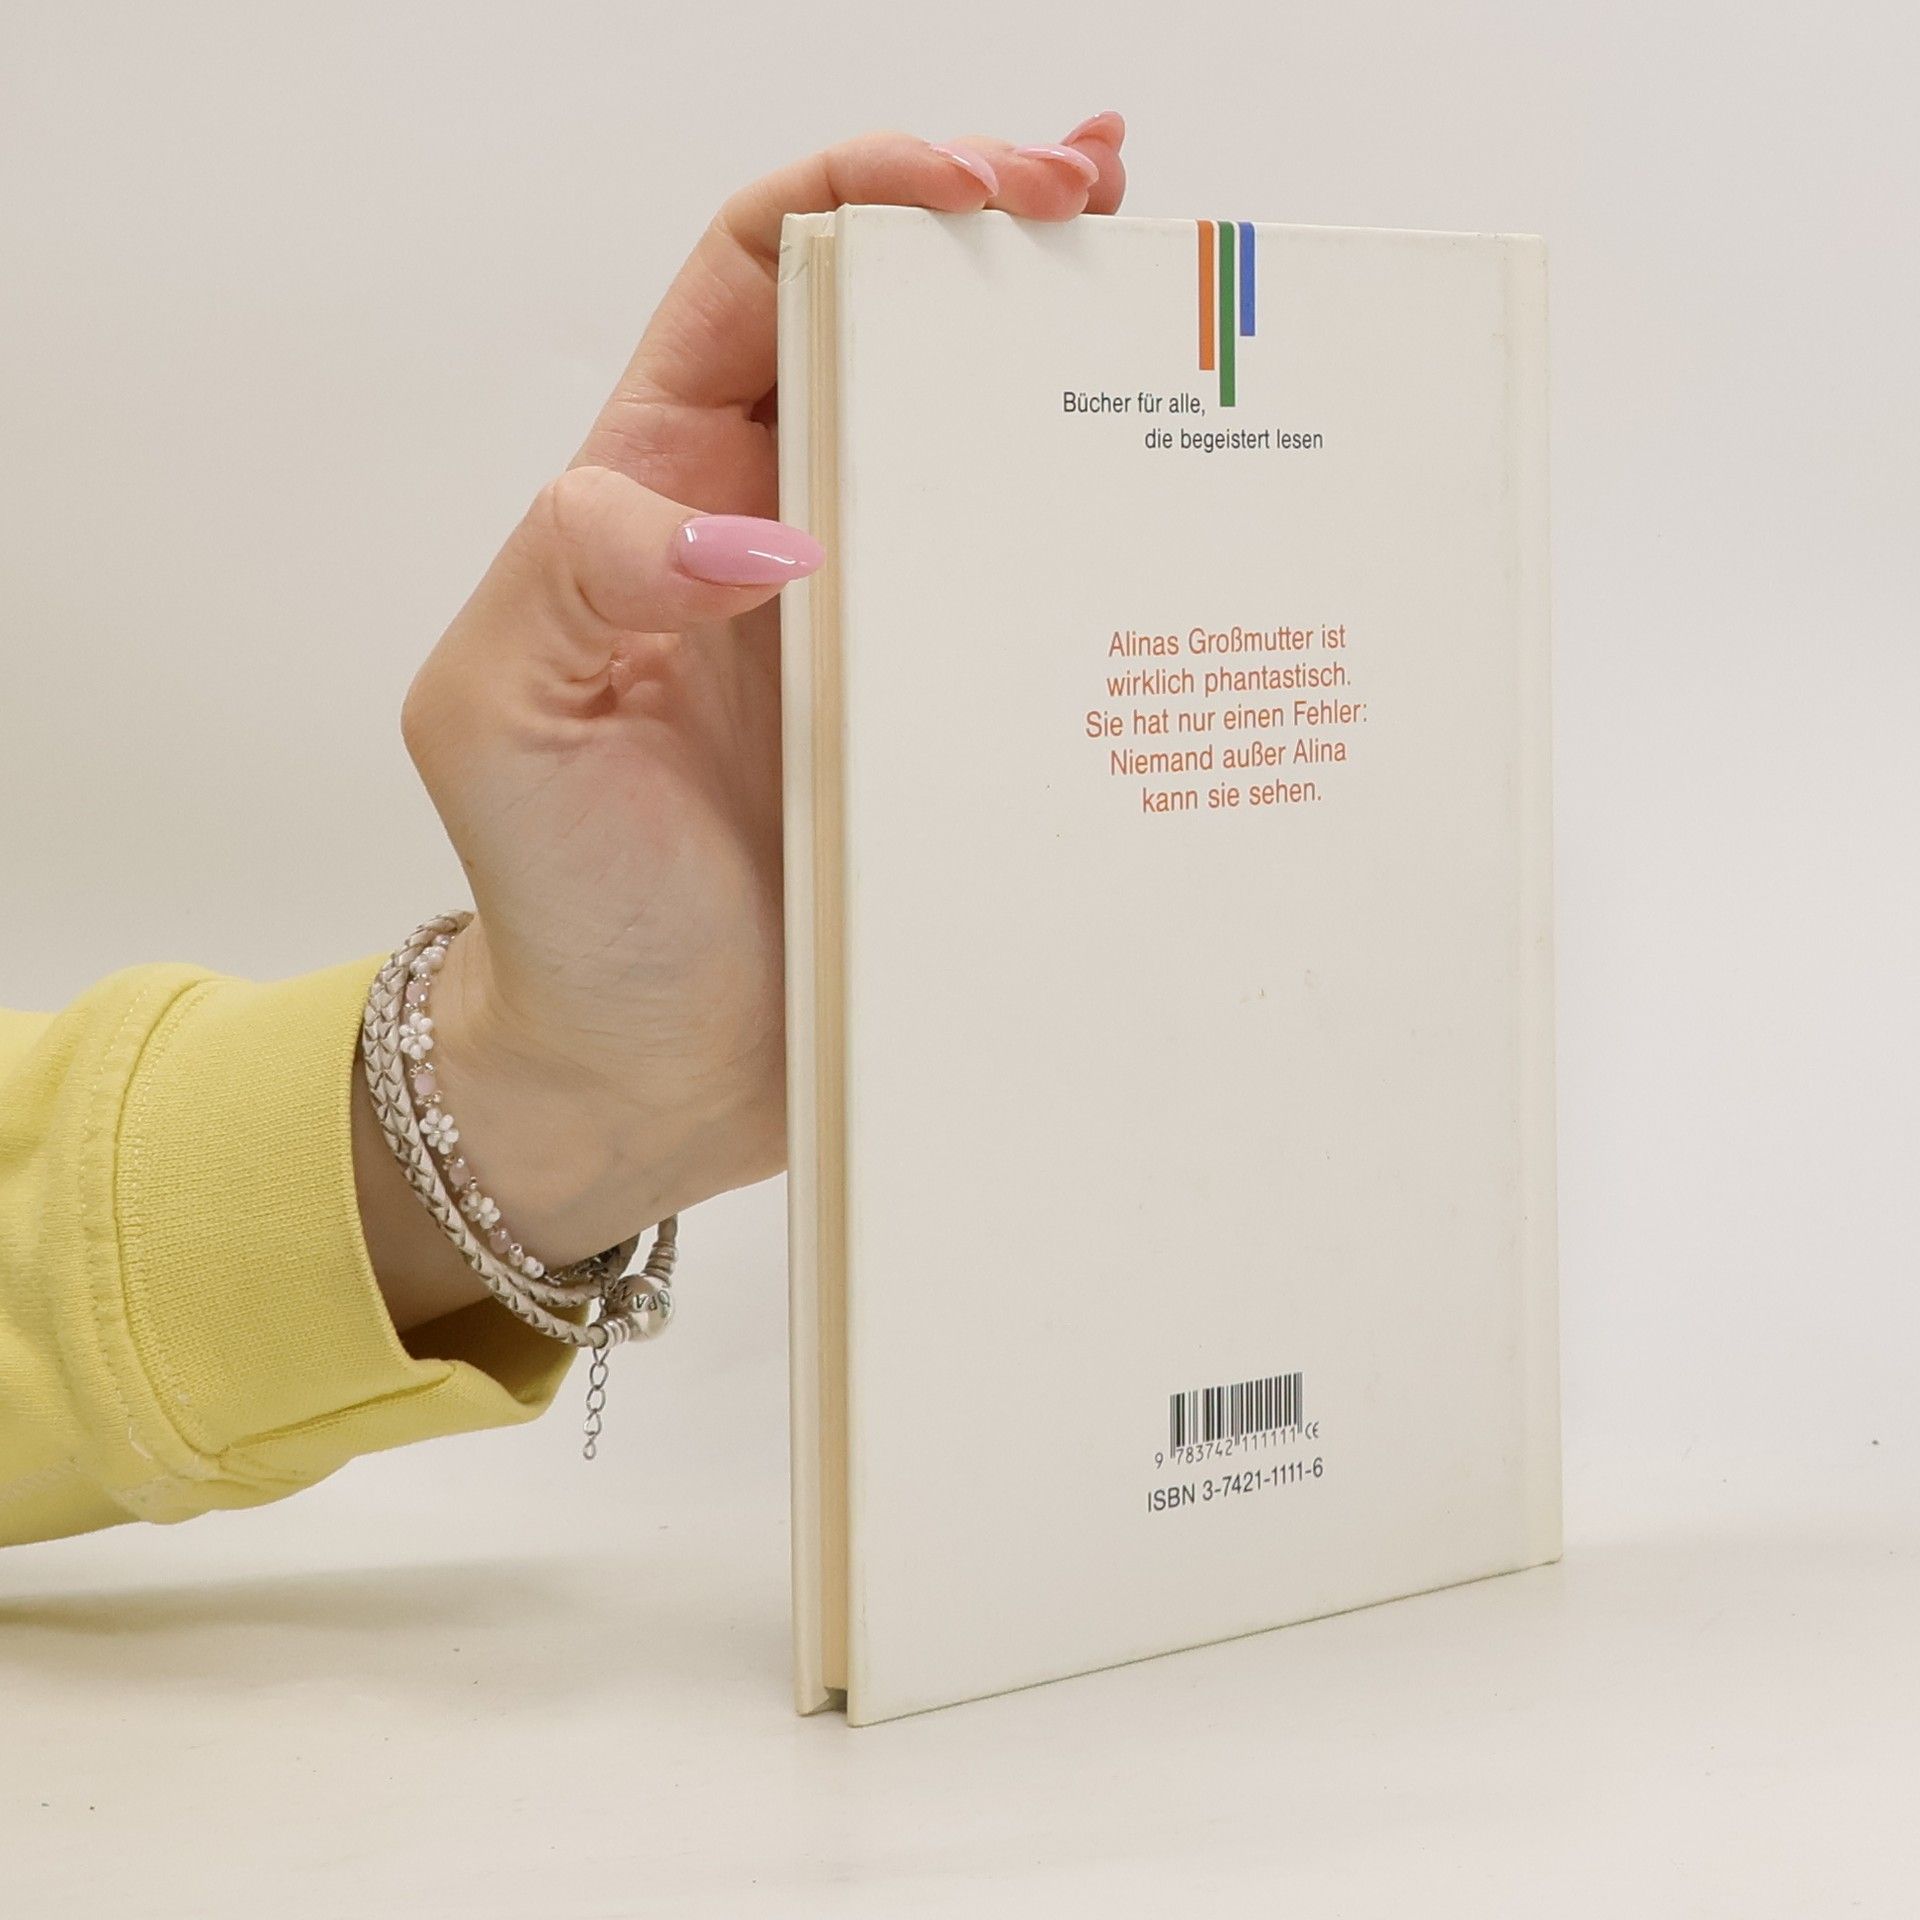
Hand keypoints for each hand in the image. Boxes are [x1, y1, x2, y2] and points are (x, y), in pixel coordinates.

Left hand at [368, 118, 1129, 1310]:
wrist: (641, 1073)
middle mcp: (785, 533)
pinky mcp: (952, 721)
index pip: (760, 266)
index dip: (868, 187)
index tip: (986, 184)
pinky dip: (1112, 557)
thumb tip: (762, 538)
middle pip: (899, 331)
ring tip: (1183, 328)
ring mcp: (882, 627)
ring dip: (1077, 380)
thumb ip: (578, 577)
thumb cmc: (560, 902)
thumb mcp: (504, 719)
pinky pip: (1039, 612)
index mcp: (664, 486)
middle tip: (1117, 202)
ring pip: (987, 458)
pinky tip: (1188, 534)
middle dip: (1007, 242)